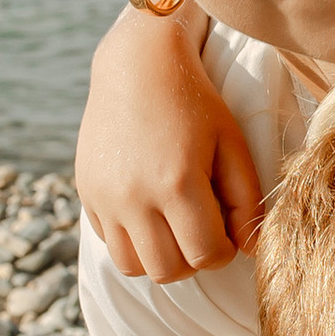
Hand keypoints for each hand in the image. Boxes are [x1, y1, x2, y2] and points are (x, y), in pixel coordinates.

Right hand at [78, 9, 264, 281]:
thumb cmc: (194, 102)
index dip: (224, 252)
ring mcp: (105, 197)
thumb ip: (246, 200)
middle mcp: (135, 196)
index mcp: (177, 182)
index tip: (227, 233)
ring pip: (133, 266)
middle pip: (168, 270)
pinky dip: (132, 240)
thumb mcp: (231, 143)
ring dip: (159, 257)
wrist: (136, 65)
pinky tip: (149, 210)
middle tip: (202, 231)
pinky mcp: (87, 193)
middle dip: (192, 260)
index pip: (206, 255)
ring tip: (175, 228)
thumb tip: (248, 248)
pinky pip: (110, 243)